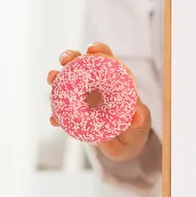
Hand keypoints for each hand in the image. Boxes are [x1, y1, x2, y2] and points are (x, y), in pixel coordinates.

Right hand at [47, 42, 151, 161]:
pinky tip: (54, 119)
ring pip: (65, 84)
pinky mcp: (74, 116)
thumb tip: (138, 117)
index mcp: (113, 80)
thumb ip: (141, 117)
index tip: (91, 49)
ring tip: (53, 79)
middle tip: (66, 60)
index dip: (98, 50)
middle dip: (70, 57)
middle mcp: (95, 86)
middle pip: (80, 65)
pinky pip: (61, 113)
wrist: (125, 147)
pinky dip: (56, 115)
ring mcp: (82, 99)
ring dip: (56, 78)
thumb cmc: (135, 127)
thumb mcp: (142, 122)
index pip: (106, 59)